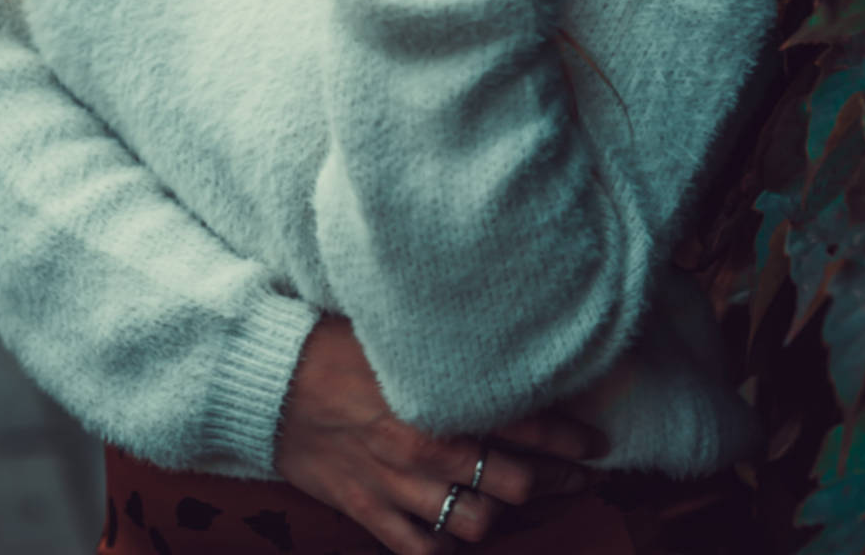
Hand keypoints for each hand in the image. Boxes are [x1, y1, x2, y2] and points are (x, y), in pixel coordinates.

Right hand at [276, 313, 609, 554]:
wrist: (268, 378)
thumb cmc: (334, 340)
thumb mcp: (397, 331)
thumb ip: (449, 347)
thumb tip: (499, 342)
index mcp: (437, 395)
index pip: (525, 423)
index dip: (569, 438)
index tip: (595, 443)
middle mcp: (426, 446)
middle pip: (514, 483)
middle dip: (555, 482)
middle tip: (578, 476)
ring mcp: (398, 485)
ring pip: (477, 525)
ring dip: (504, 519)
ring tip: (521, 505)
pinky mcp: (368, 510)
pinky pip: (423, 550)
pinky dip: (446, 549)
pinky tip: (459, 534)